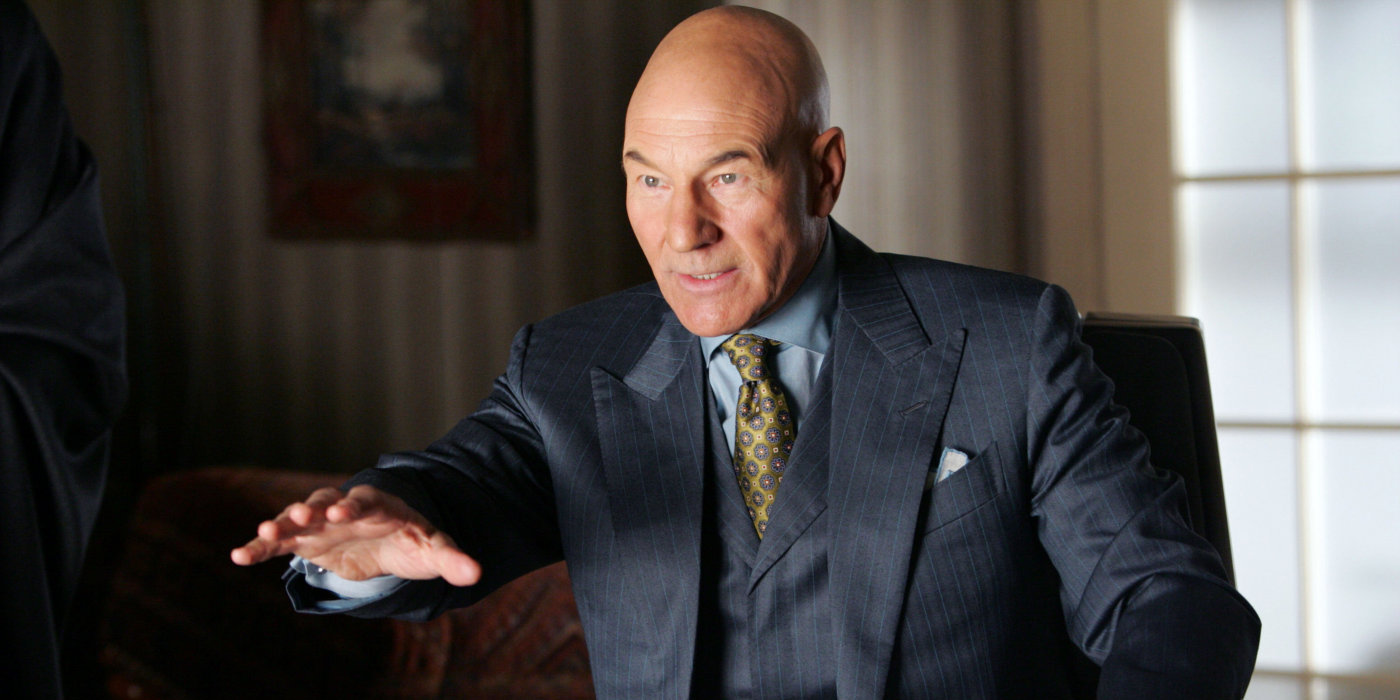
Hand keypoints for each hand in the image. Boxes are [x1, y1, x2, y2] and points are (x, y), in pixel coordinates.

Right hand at [229, 485, 480, 586]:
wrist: (390, 542)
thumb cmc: (413, 541)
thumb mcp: (434, 549)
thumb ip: (452, 559)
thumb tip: (475, 573)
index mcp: (379, 505)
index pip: (366, 500)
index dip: (354, 503)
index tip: (342, 508)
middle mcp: (345, 507)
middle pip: (325, 501)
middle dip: (313, 507)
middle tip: (299, 514)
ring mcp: (322, 522)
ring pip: (297, 518)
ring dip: (281, 524)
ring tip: (261, 534)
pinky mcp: (305, 541)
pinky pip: (279, 543)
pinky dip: (260, 547)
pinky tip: (238, 555)